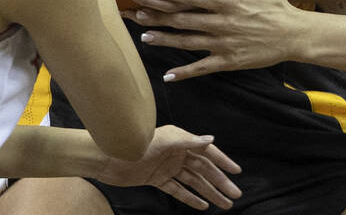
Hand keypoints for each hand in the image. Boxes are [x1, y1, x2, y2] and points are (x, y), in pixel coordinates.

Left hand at [96, 125, 242, 210]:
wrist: (108, 157)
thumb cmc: (135, 144)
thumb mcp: (164, 141)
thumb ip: (188, 141)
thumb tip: (211, 140)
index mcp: (180, 140)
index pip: (207, 152)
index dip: (222, 162)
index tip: (237, 172)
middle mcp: (176, 153)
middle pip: (204, 170)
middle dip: (219, 182)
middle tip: (235, 195)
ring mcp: (167, 167)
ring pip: (193, 182)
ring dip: (209, 192)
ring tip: (224, 204)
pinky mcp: (157, 179)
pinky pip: (177, 190)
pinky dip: (190, 198)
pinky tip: (202, 206)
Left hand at [134, 0, 301, 79]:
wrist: (294, 35)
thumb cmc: (276, 5)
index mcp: (226, 0)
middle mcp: (221, 21)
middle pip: (182, 16)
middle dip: (156, 12)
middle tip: (134, 8)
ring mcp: (223, 42)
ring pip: (186, 41)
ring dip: (163, 38)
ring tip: (143, 35)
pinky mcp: (228, 60)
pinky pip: (202, 67)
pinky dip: (184, 72)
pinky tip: (168, 75)